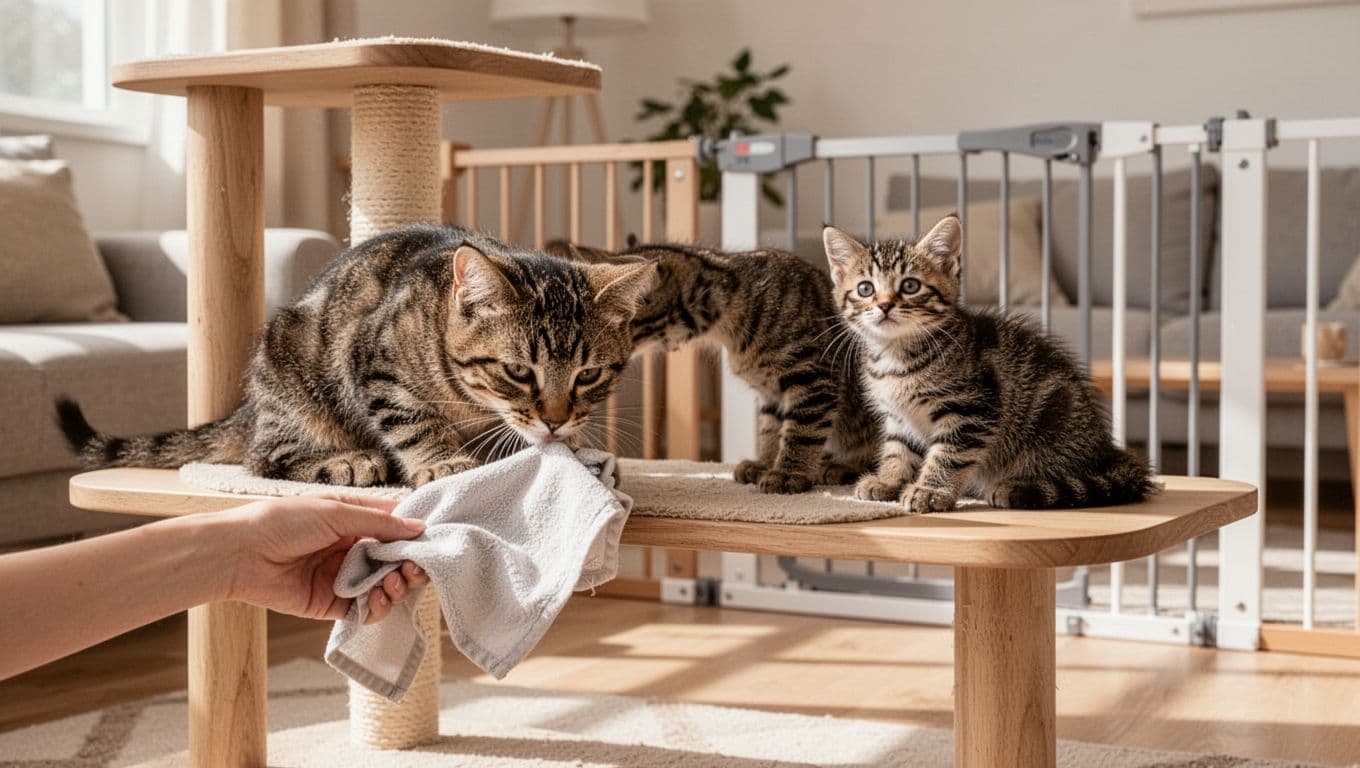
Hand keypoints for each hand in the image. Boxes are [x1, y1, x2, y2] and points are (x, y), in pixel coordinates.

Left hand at [220, 494, 428, 623]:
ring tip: (392, 586)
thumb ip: (379, 524)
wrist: (240, 555)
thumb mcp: (336, 513)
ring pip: (384, 587)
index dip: (414, 537)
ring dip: (395, 588)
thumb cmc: (282, 522)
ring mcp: (342, 577)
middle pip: (394, 561)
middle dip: (409, 567)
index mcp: (352, 521)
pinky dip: (377, 609)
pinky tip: (377, 602)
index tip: (431, 545)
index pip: (394, 528)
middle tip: (413, 572)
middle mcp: (351, 549)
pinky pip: (364, 610)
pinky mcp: (331, 604)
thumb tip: (419, 528)